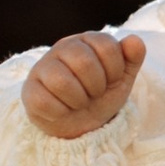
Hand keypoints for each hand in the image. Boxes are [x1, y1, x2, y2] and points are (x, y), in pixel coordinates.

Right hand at [22, 30, 145, 138]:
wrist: (81, 124)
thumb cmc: (100, 95)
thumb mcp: (121, 78)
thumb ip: (131, 58)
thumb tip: (135, 41)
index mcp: (86, 41)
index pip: (107, 46)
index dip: (115, 70)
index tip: (110, 80)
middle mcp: (62, 48)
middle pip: (84, 63)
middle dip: (97, 86)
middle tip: (94, 93)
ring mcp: (42, 67)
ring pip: (62, 82)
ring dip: (79, 100)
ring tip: (79, 102)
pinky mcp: (29, 90)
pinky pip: (45, 101)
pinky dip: (61, 112)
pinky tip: (63, 109)